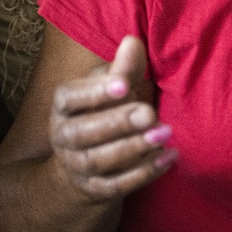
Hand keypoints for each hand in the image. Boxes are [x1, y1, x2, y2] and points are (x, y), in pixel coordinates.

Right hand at [49, 35, 177, 202]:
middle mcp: (64, 135)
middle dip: (118, 122)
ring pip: (99, 160)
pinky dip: (142, 173)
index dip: (96, 93)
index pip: (72, 98)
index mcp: (64, 104)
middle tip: (149, 113)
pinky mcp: (94, 189)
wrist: (87, 158)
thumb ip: (124, 68)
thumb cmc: (106, 109)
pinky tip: (167, 157)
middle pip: (84, 132)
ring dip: (133, 148)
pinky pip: (116, 186)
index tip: (123, 85)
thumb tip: (132, 42)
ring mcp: (76, 165)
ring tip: (163, 134)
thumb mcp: (113, 86)